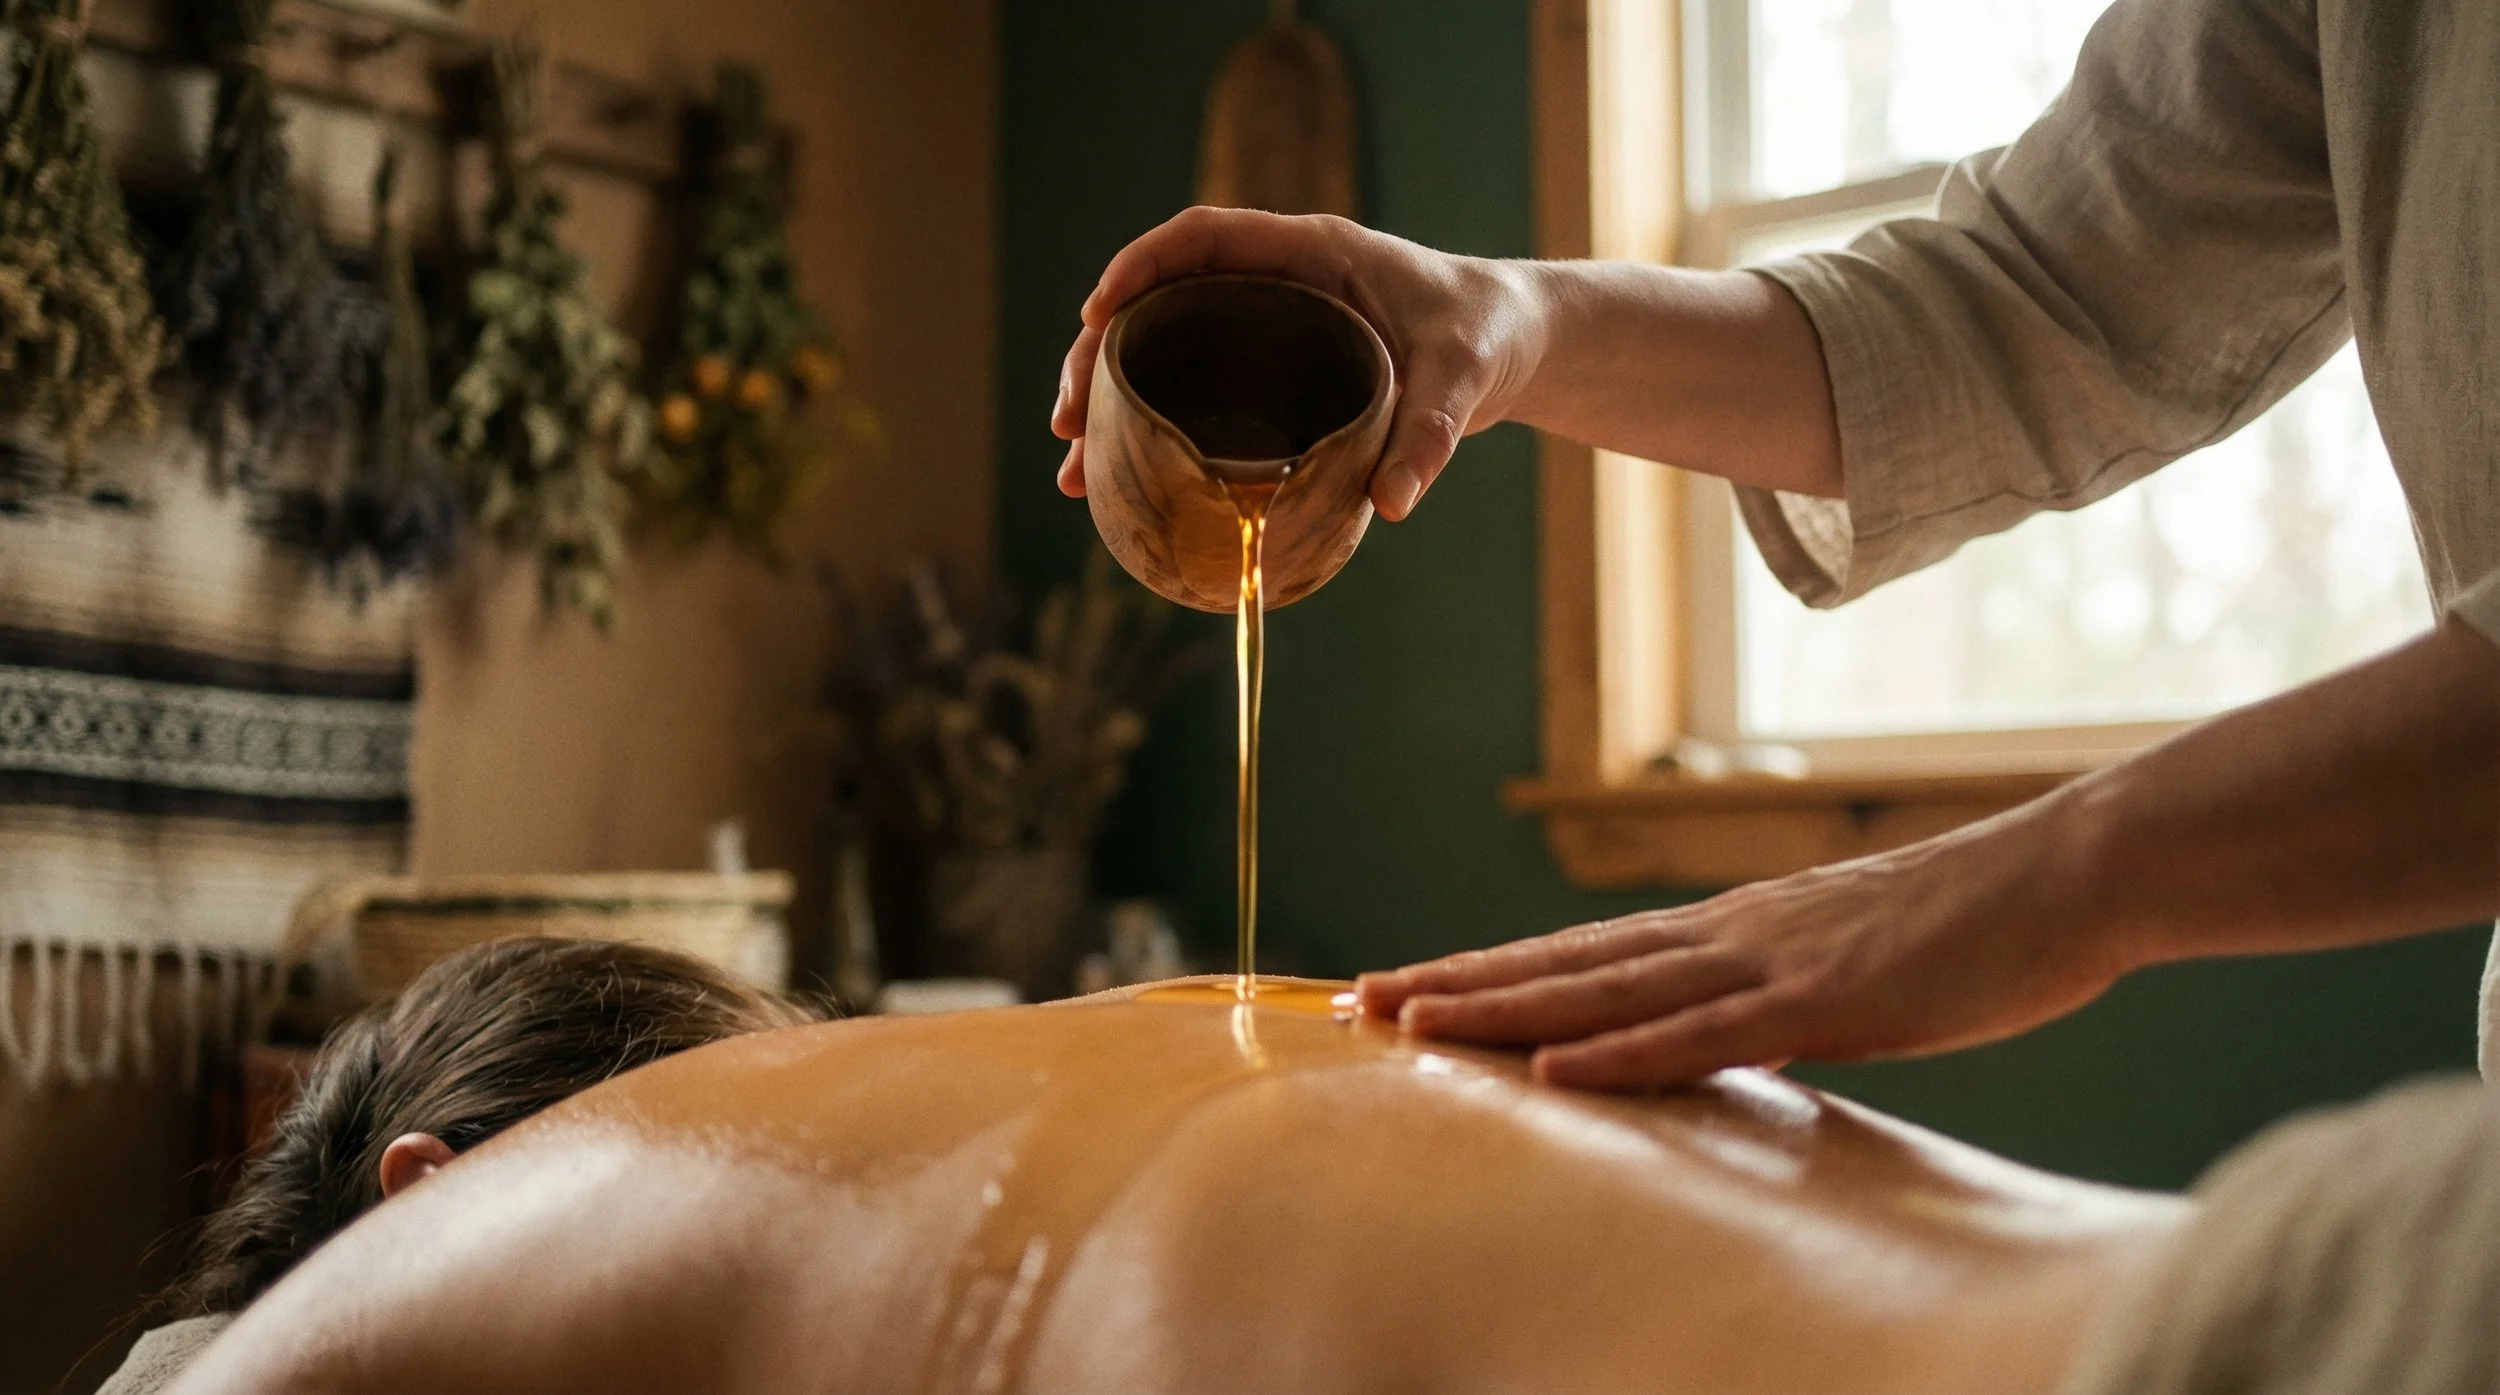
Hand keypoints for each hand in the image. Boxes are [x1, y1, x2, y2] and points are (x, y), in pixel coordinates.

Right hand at [1050, 206, 1547, 521]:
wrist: (1512, 347)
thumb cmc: (1486, 338)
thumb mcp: (1464, 381)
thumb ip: (1431, 436)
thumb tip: (1390, 505)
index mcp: (1311, 253)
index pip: (1203, 237)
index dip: (1141, 266)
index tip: (1096, 311)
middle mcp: (1276, 283)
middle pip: (1161, 300)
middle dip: (1100, 354)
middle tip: (1066, 422)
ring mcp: (1267, 328)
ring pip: (1166, 351)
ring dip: (1112, 403)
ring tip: (1073, 471)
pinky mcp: (1271, 372)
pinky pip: (1195, 390)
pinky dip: (1154, 430)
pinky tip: (1121, 483)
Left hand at [1355, 810, 2127, 1089]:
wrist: (2066, 877)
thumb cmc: (1971, 928)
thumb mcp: (1852, 970)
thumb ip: (1781, 1003)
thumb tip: (1734, 1042)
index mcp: (1732, 931)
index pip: (1585, 955)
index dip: (1492, 973)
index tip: (1411, 990)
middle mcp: (1727, 936)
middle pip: (1565, 964)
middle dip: (1458, 986)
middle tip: (1358, 1004)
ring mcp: (1769, 964)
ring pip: (1605, 992)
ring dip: (1502, 1012)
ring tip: (1409, 1026)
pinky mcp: (1824, 1001)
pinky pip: (1705, 1037)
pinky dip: (1622, 1054)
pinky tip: (1551, 1072)